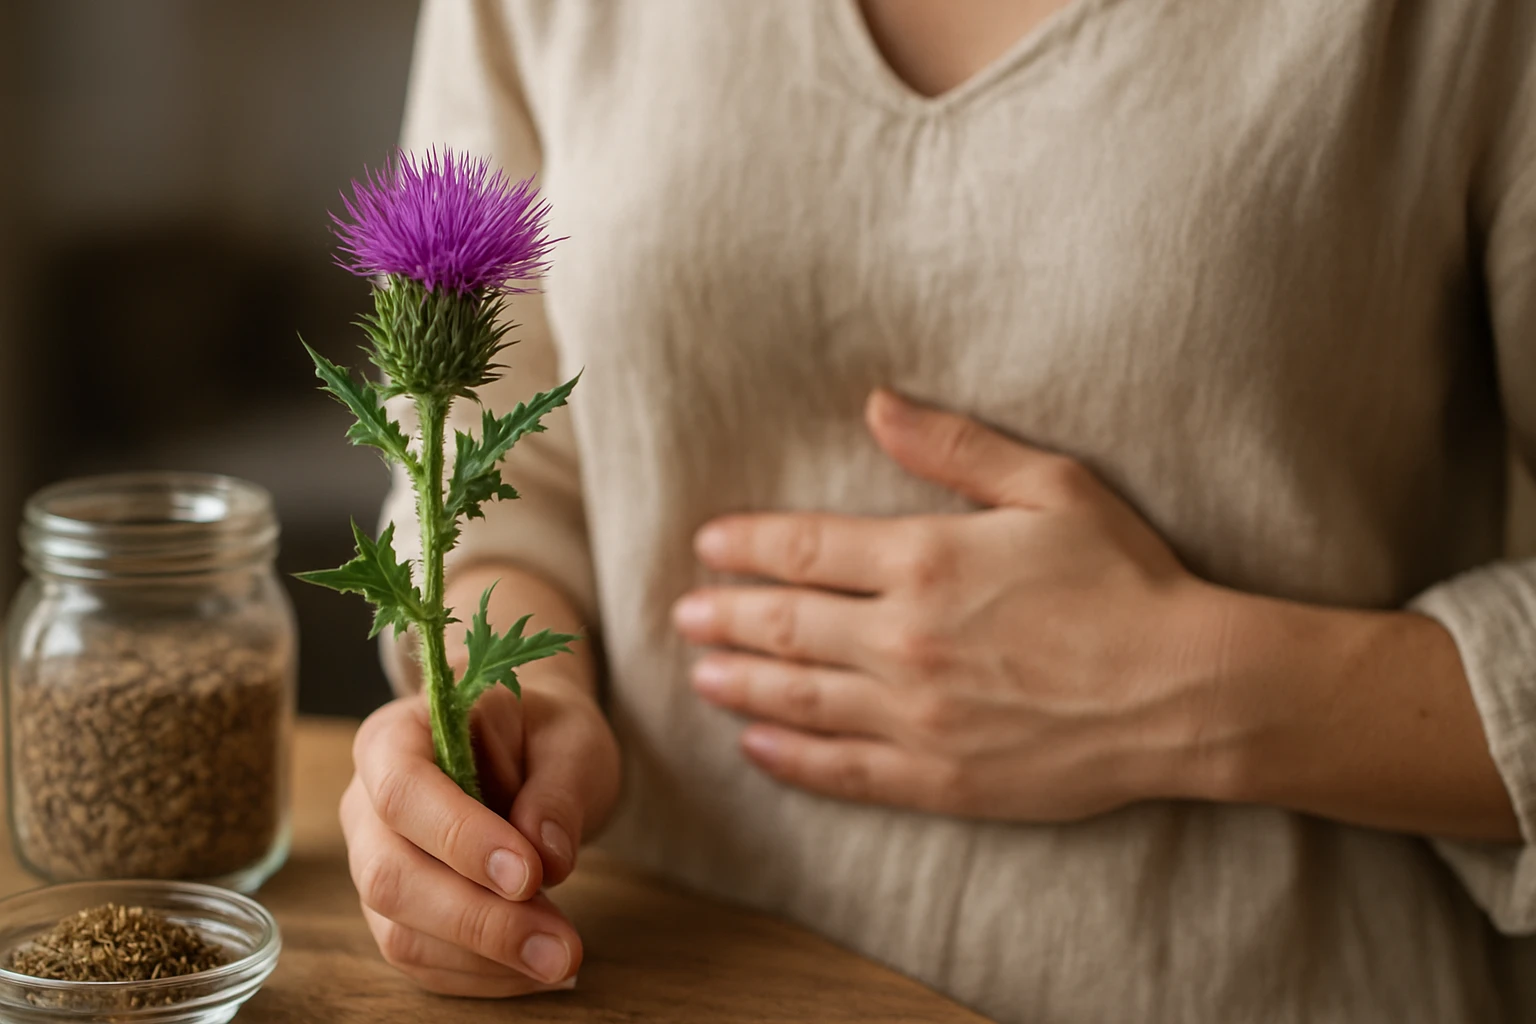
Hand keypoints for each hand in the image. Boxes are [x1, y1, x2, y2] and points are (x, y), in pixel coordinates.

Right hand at [340, 679, 619, 995]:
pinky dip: (482, 974)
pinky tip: (537, 967)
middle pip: (391, 875)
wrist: (535, 755)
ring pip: (401, 931)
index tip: (528, 873)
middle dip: (477, 919)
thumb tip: (547, 858)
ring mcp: (374, 863)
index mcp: (396, 738)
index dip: (458, 838)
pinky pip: (422, 960)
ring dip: (485, 958)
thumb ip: (558, 790)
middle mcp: (366, 805)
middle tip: (559, 945)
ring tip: (561, 957)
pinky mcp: (395, 913)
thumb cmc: (544, 735)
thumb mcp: (570, 739)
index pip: (403, 791)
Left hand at [672, 390, 1224, 821]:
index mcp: (925, 559)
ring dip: (741, 684)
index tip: (708, 545)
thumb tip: (874, 405)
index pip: (804, 550)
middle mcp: (904, 639)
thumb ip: (954, 447)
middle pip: (785, 625)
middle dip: (724, 616)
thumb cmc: (1127, 579)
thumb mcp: (1050, 486)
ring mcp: (916, 715)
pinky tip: (754, 749)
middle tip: (682, 614)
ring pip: (799, 699)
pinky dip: (789, 759)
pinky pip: (842, 770)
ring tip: (699, 676)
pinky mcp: (938, 777)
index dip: (746, 546)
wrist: (1189, 690)